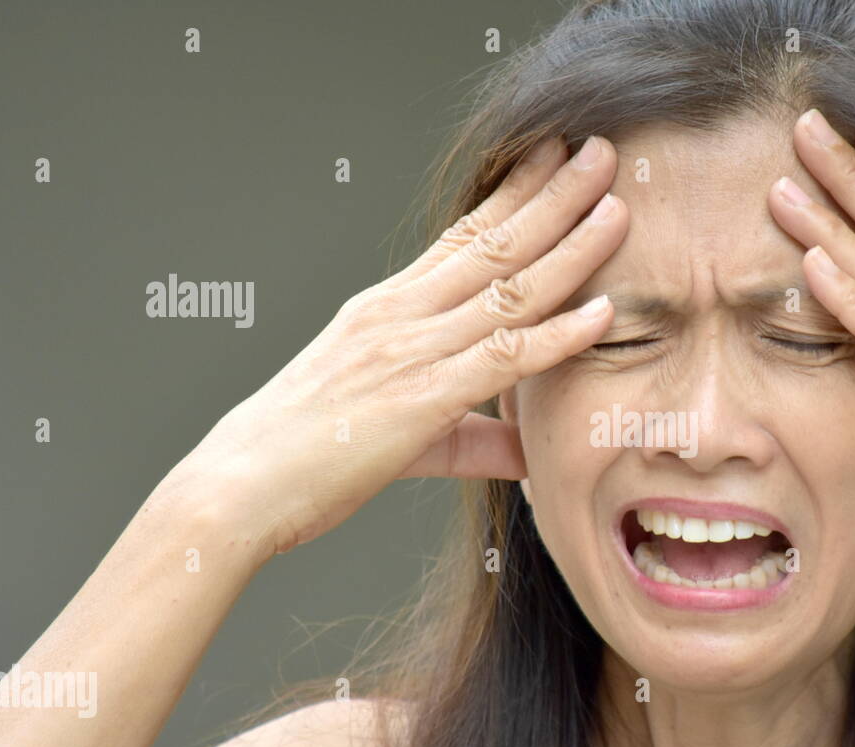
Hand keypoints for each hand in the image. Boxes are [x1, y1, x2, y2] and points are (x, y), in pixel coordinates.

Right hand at [167, 135, 627, 557]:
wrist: (240, 485)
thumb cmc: (305, 455)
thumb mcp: (400, 432)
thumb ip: (473, 436)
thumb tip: (526, 449)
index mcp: (388, 309)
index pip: (462, 236)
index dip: (513, 194)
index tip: (554, 159)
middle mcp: (401, 314)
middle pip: (492, 242)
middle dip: (553, 196)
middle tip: (601, 153)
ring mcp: (411, 351)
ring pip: (506, 288)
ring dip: (569, 247)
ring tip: (615, 207)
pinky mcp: (421, 399)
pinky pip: (502, 358)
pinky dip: (555, 335)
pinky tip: (600, 312)